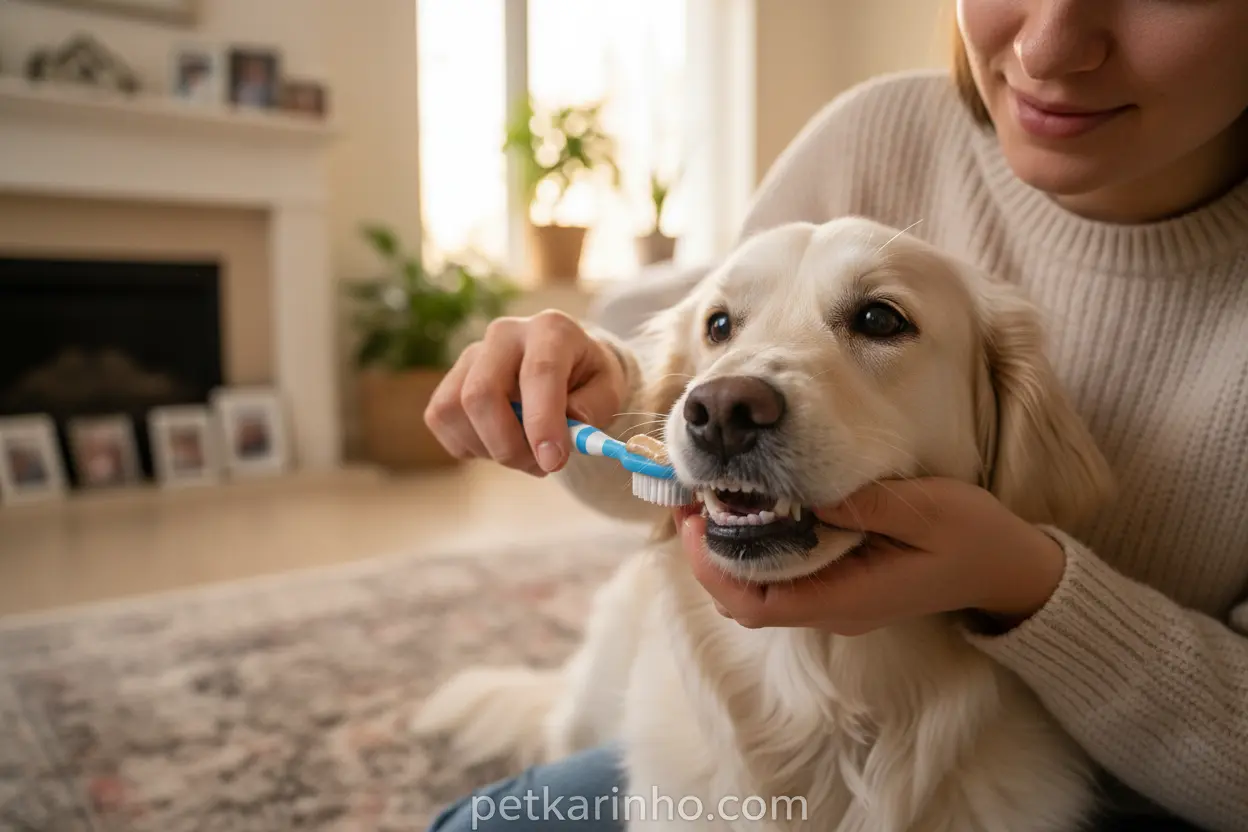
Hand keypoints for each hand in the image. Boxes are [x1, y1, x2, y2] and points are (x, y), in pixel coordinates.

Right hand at [424, 310, 627, 475]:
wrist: (565, 367)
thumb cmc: (588, 380)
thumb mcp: (609, 390)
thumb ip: (594, 408)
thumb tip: (569, 428)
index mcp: (551, 329)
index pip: (538, 372)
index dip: (543, 422)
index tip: (553, 461)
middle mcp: (504, 335)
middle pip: (482, 393)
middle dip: (509, 445)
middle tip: (541, 466)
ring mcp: (470, 355)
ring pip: (455, 410)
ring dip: (491, 449)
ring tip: (525, 453)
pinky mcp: (450, 380)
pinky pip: (442, 421)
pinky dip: (470, 446)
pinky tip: (500, 441)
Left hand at [676, 477, 1066, 633]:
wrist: (1006, 569)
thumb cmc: (970, 537)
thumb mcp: (923, 509)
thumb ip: (862, 504)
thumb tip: (800, 489)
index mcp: (846, 597)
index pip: (755, 603)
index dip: (712, 568)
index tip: (692, 519)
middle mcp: (832, 608)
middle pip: (745, 601)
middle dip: (707, 556)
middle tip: (691, 499)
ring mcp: (836, 601)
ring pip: (760, 590)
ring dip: (728, 553)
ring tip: (713, 499)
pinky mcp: (841, 586)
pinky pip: (782, 578)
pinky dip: (755, 550)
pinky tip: (754, 508)